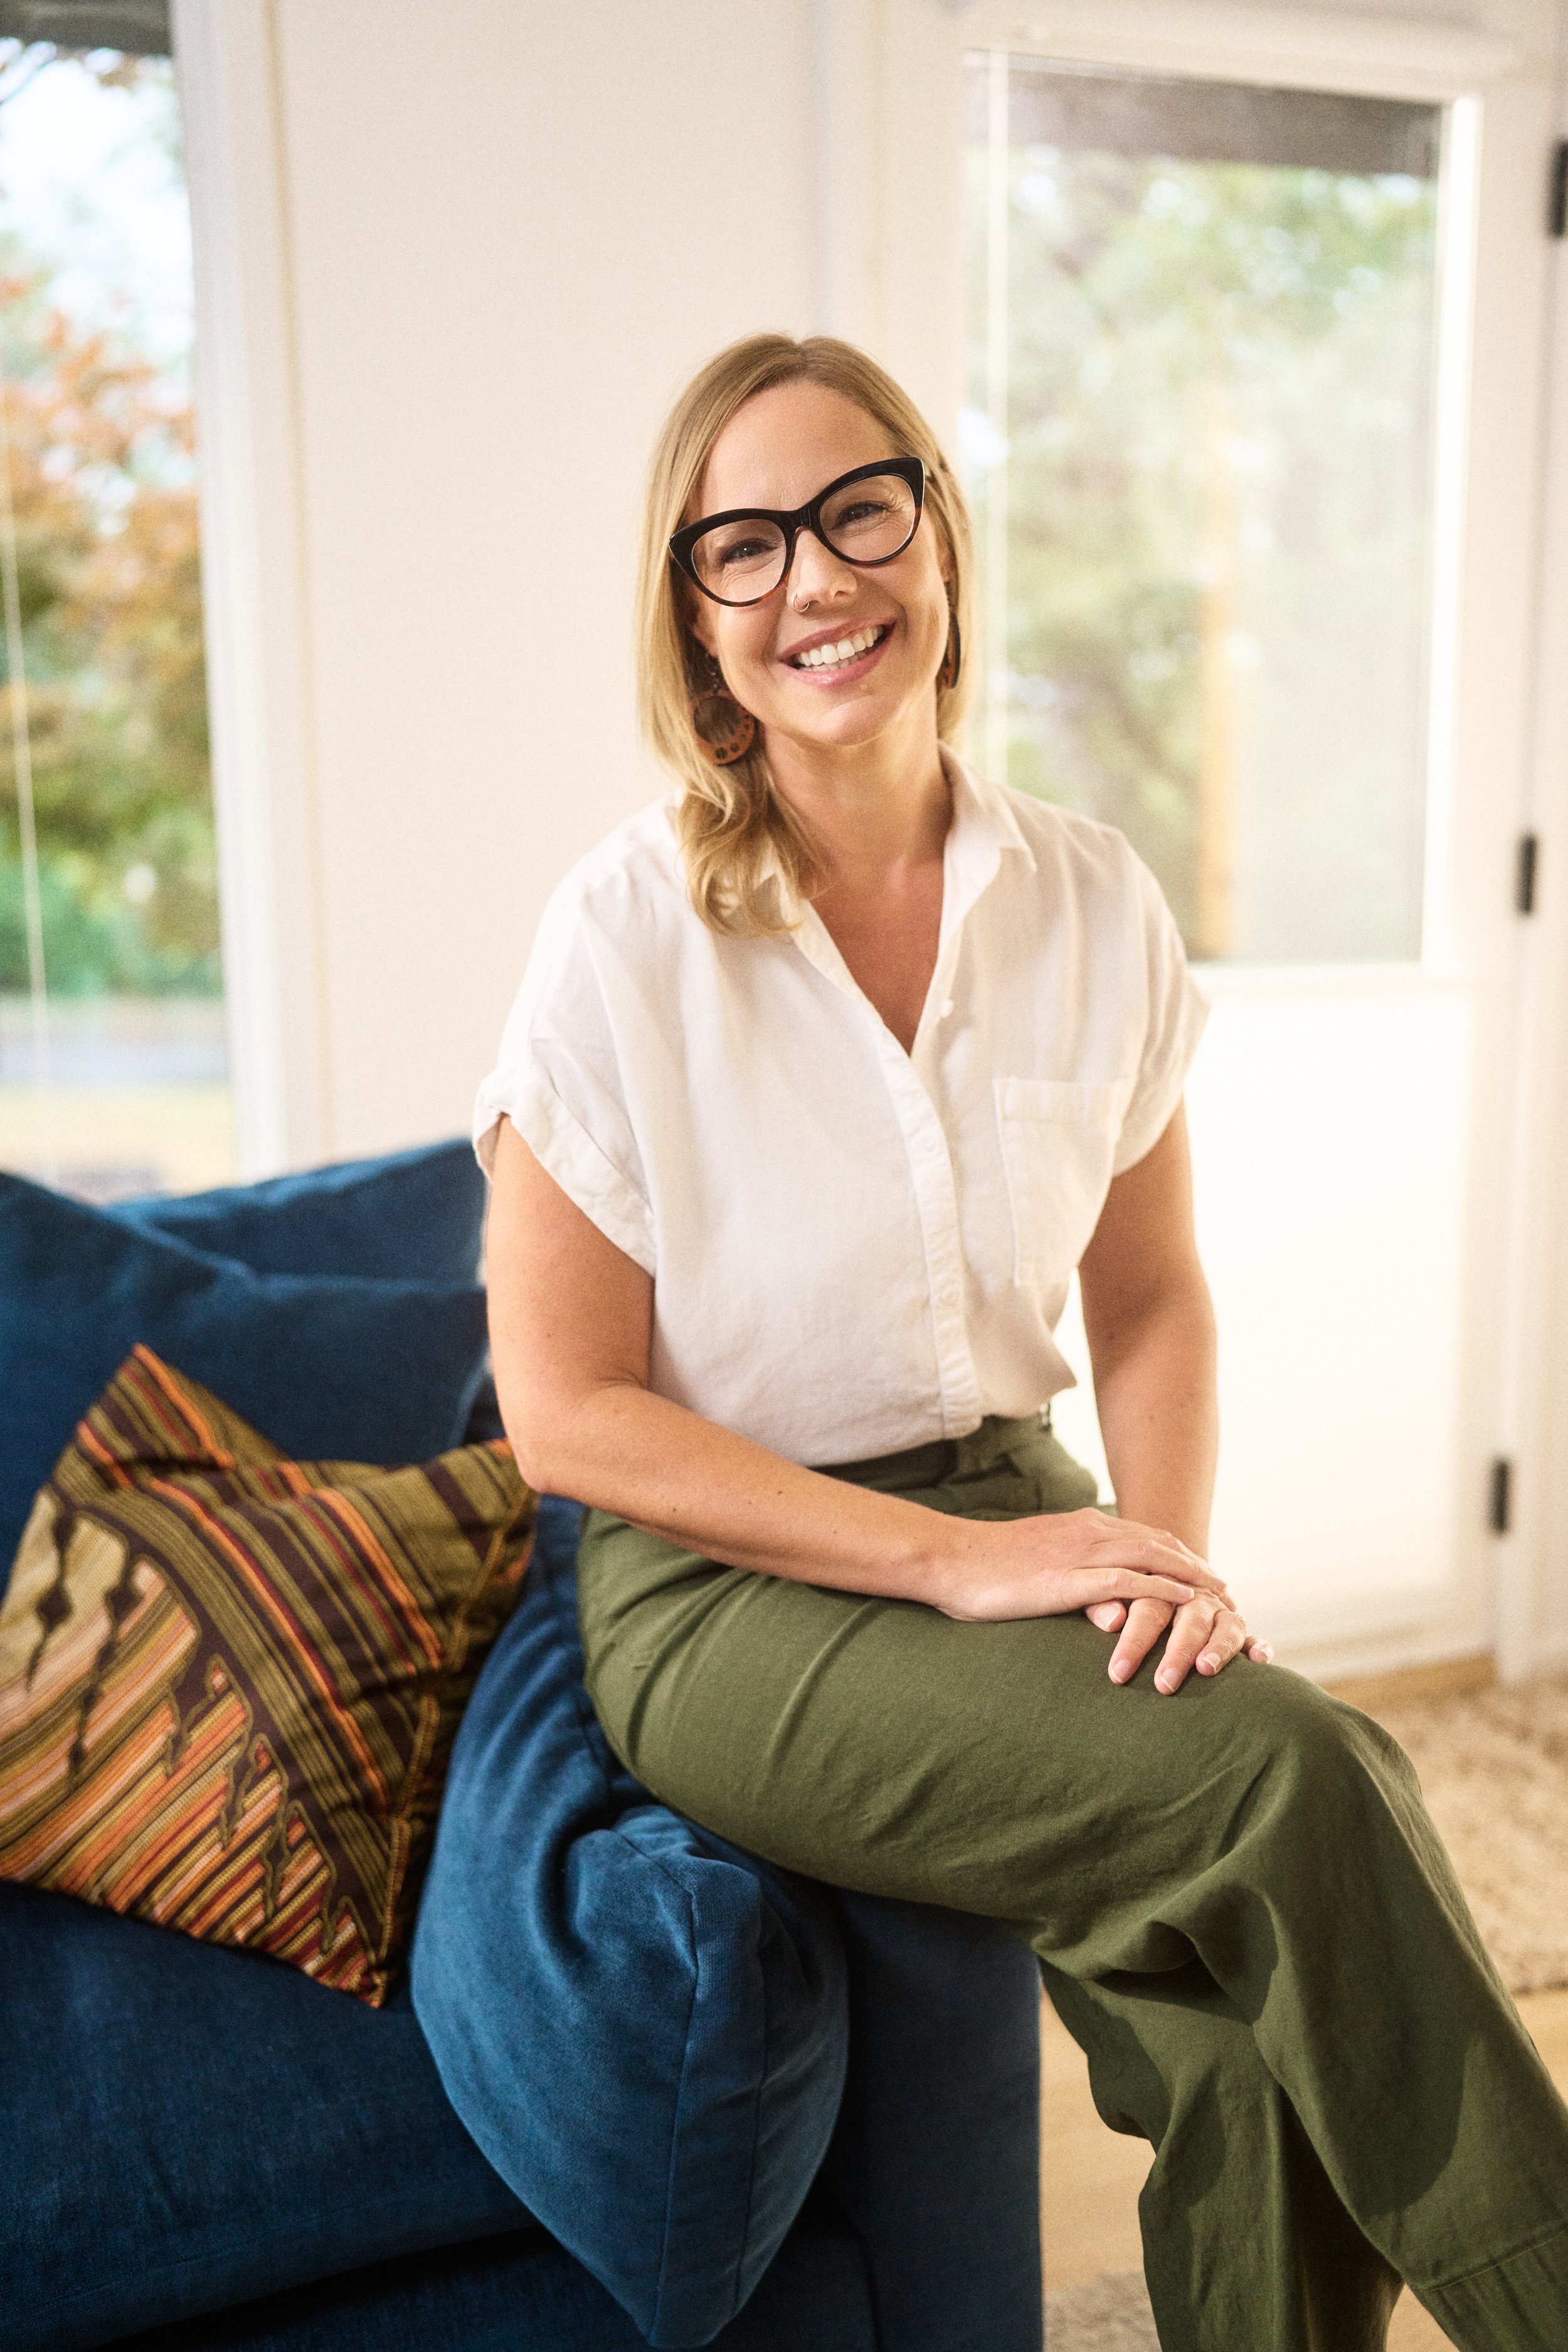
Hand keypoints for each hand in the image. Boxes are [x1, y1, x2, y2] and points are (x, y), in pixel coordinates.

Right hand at [930, 1507, 1231, 1626]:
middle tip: (1225, 1590)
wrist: (949, 1559)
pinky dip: (1161, 1589)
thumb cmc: (984, 1568)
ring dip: (1191, 1576)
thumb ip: (1070, 1572)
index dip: (1178, 1555)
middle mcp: (1088, 1531)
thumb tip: (1099, 1596)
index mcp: (1080, 1526)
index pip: (1143, 1536)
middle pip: (1159, 1544)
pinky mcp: (1068, 1579)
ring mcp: (1079, 1553)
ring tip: (1220, 1596)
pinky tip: (1185, 1601)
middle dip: (1196, 1566)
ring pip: (1152, 1558)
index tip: (1203, 1574)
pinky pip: (1127, 1582)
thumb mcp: (1036, 1563)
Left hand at [1084, 1588, 1272, 1691]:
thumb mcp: (1101, 1594)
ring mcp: (1218, 1609)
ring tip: (1206, 1669)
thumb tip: (1111, 1620)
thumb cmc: (1114, 1593)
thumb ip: (1101, 1607)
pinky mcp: (1234, 1624)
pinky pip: (1250, 1635)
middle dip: (1178, 1652)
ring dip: (1219, 1647)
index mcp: (1159, 1583)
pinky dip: (1258, 1645)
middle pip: (1190, 1619)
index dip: (1134, 1642)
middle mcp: (1193, 1595)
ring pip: (1225, 1625)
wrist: (1150, 1569)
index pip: (1148, 1609)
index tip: (1118, 1675)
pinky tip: (1261, 1660)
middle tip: (1164, 1685)